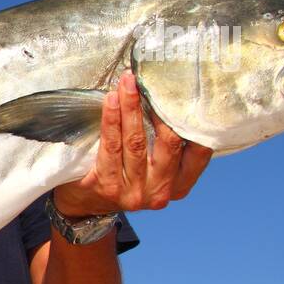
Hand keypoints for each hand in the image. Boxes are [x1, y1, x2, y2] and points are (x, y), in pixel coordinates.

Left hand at [53, 69, 212, 216]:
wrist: (84, 204)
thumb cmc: (124, 176)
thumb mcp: (154, 169)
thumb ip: (167, 147)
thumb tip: (172, 98)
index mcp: (179, 185)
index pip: (199, 152)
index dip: (193, 121)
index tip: (186, 91)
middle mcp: (160, 191)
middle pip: (167, 142)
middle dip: (158, 106)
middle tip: (147, 79)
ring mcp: (133, 192)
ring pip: (136, 141)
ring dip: (132, 107)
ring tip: (127, 83)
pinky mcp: (107, 186)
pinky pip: (111, 146)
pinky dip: (112, 119)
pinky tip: (111, 100)